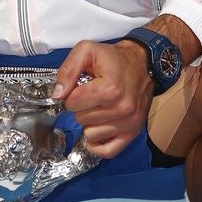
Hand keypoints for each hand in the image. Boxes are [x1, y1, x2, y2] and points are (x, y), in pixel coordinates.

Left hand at [53, 39, 154, 158]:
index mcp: (109, 89)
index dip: (72, 94)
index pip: (73, 103)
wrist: (142, 63)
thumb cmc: (114, 59)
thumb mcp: (87, 50)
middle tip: (92, 95)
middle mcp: (122, 108)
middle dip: (82, 107)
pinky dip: (98, 143)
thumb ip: (68, 70)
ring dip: (90, 122)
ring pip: (90, 135)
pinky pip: (108, 151)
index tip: (81, 87)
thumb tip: (58, 94)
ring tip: (99, 107)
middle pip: (80, 119)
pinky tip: (97, 129)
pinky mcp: (133, 132)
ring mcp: (129, 123)